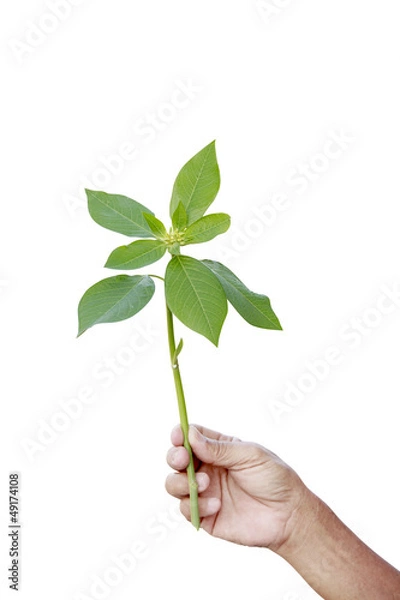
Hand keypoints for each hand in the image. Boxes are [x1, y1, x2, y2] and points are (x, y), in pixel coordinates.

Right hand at [165, 424, 313, 549]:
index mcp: (218, 449)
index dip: (180, 435)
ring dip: (182, 482)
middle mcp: (207, 469)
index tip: (178, 437)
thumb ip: (220, 449)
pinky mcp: (205, 516)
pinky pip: (186, 509)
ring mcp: (204, 492)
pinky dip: (196, 505)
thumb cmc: (274, 478)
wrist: (288, 515)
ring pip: (173, 484)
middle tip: (183, 460)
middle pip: (176, 459)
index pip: (190, 437)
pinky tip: (217, 505)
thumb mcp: (250, 455)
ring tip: (206, 484)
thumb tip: (191, 436)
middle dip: (174, 457)